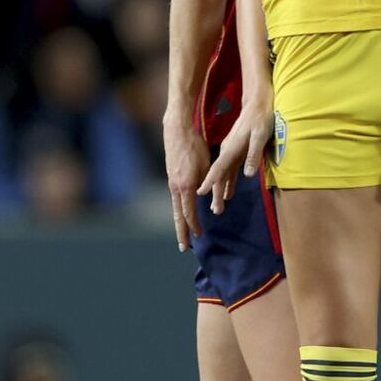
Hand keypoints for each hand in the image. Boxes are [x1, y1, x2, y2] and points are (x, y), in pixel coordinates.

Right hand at [163, 113, 210, 250]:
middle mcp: (176, 188)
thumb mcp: (206, 165)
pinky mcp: (171, 179)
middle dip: (181, 232)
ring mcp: (172, 184)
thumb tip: (208, 198)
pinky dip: (179, 211)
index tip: (200, 235)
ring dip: (179, 223)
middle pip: (178, 216)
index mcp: (186, 186)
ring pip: (175, 208)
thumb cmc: (195, 147)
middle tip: (183, 247)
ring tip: (182, 235)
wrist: (177, 132)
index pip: (189, 212)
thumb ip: (207, 183)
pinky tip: (182, 215)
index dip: (194, 225)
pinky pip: (175, 200)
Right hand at [198, 99, 274, 215]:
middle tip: (215, 211)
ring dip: (220, 191)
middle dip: (215, 193)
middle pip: (219, 175)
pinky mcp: (236, 152)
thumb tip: (248, 175)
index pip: (218, 168)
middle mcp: (227, 152)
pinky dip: (227, 182)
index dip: (210, 181)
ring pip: (223, 175)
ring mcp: (230, 152)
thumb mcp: (260, 135)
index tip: (200, 193)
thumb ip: (254, 155)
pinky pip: (229, 171)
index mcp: (230, 149)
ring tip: (218, 208)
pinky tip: (227, 193)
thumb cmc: (259, 119)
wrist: (256, 103)